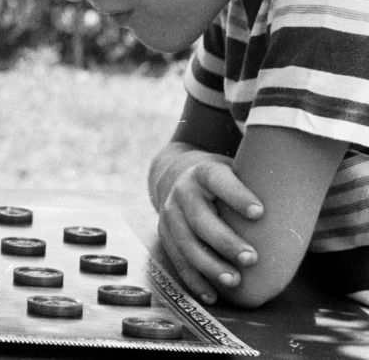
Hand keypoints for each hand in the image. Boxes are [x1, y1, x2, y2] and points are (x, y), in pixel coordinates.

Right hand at [157, 158, 263, 303]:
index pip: (218, 181)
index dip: (237, 196)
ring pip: (187, 244)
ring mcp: (170, 215)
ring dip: (210, 265)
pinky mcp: (164, 235)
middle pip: (200, 219)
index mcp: (203, 173)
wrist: (178, 175)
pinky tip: (213, 295)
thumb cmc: (223, 180)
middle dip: (225, 240)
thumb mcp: (236, 170)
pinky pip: (178, 261)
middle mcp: (182, 193)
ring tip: (234, 281)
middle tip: (251, 258)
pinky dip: (195, 280)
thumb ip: (258, 185)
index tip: (260, 213)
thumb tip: (300, 208)